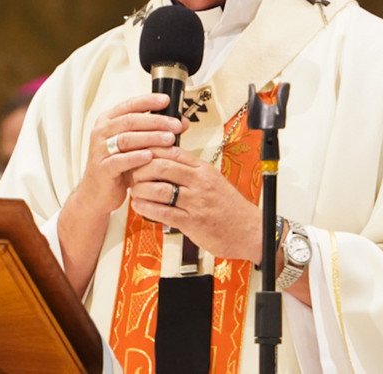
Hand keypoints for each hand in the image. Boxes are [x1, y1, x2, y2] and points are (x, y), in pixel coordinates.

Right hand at [72, 93, 182, 218]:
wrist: (98, 193)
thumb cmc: (118, 166)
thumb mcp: (136, 145)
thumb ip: (154, 131)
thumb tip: (181, 122)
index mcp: (108, 121)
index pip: (129, 105)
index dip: (148, 101)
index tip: (166, 100)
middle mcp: (101, 132)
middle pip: (130, 120)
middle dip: (156, 121)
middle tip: (175, 125)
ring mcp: (100, 150)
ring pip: (126, 139)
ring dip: (150, 138)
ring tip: (169, 139)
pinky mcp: (102, 168)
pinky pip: (120, 160)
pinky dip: (136, 158)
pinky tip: (150, 156)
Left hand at [128, 146, 261, 262]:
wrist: (250, 231)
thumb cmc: (230, 207)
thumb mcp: (212, 180)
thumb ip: (190, 171)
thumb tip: (165, 161)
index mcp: (203, 169)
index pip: (171, 150)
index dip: (150, 150)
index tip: (138, 154)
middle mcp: (199, 182)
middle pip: (161, 166)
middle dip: (140, 169)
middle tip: (131, 173)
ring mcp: (195, 202)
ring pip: (158, 189)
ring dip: (140, 190)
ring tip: (134, 191)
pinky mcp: (191, 222)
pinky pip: (162, 212)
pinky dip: (146, 208)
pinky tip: (139, 206)